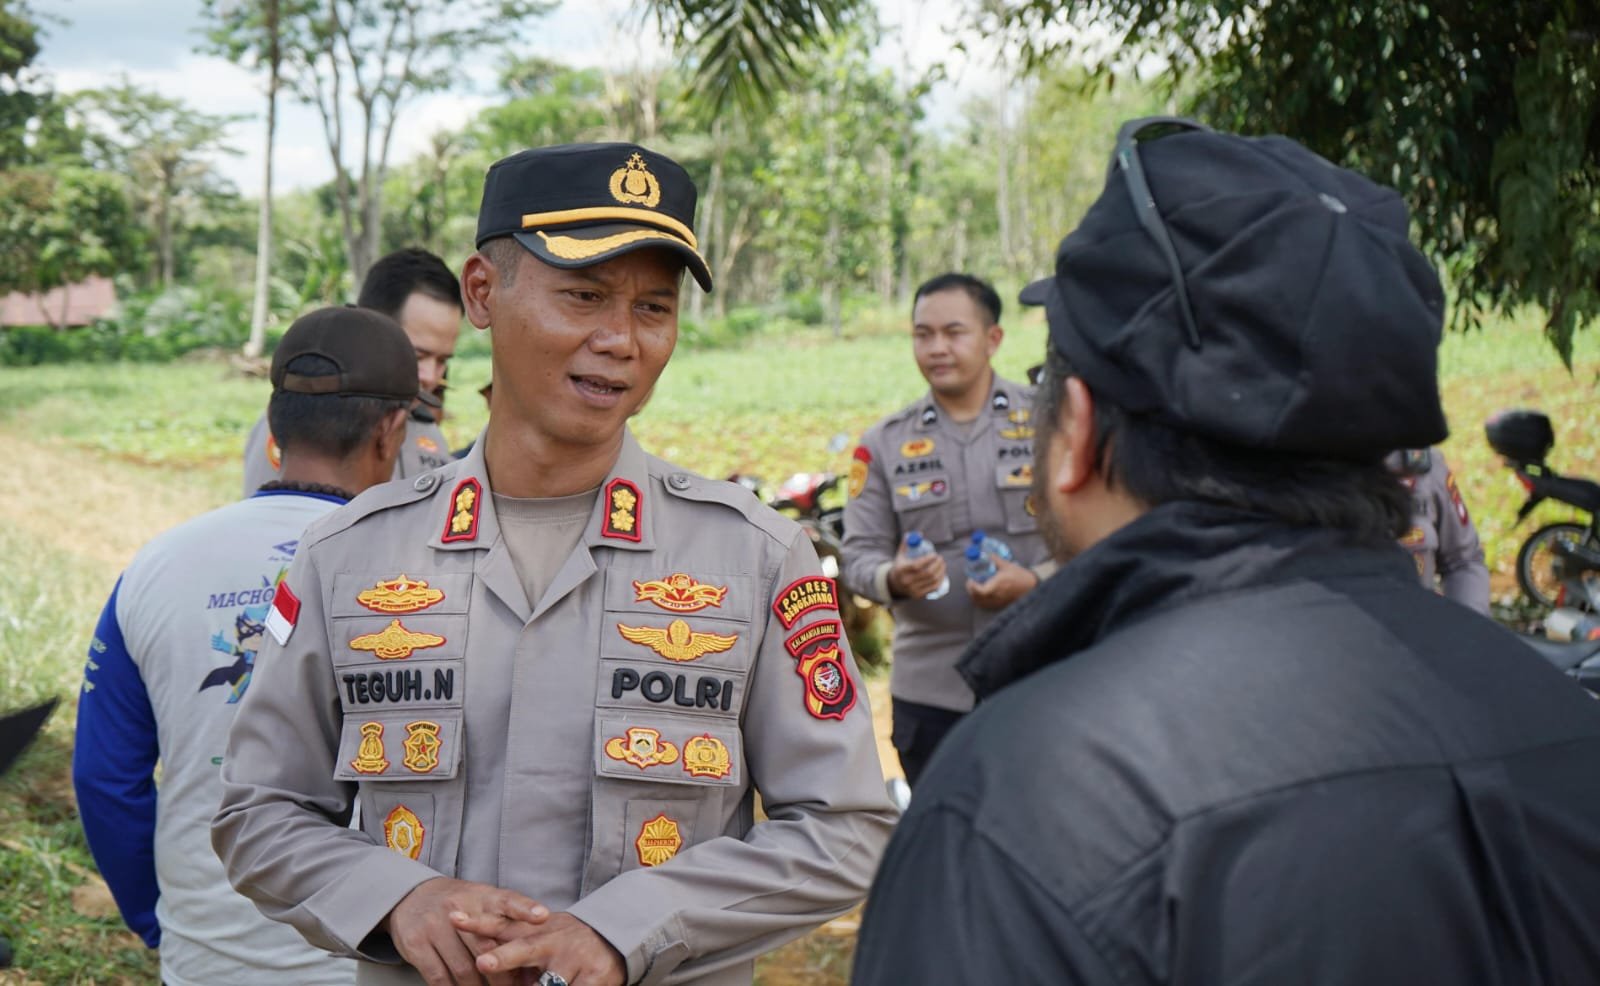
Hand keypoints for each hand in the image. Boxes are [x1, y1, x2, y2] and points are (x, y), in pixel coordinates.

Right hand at [384, 876, 544, 985]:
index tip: (542, 917)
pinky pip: (439, 977)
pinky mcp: (416, 945)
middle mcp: (458, 908)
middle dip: (504, 973)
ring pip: (464, 968)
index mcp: (481, 896)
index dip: (524, 908)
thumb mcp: (482, 901)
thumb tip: (530, 955)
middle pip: (486, 946)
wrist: (411, 897)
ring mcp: (435, 926)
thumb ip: (504, 922)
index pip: (507, 900)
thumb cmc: (458, 905)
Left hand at [451, 909, 625, 985]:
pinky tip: (572, 984)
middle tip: (484, 962)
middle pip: (523, 950)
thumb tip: (478, 958)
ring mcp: (574, 958)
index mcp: (534, 931)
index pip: (500, 925)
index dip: (477, 923)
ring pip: (547, 985)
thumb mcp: (540, 938)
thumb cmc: (567, 945)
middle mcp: (553, 941)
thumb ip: (513, 946)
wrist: (614, 938)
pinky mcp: (593, 977)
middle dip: (503, 958)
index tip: (454, 918)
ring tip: (550, 982)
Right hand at [888, 541, 947, 598]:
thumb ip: (908, 543)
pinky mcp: (918, 595)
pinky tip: (942, 573)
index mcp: (901, 570)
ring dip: (941, 571)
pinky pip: (934, 587)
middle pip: (927, 573)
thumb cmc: (901, 566)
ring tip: (943, 564)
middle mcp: (906, 581)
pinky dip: (940, 580)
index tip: (935, 554)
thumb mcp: (901, 555)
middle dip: (937, 565)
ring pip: (932, 580)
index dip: (928, 559)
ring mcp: (913, 590)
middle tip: (941, 558)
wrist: (895, 584)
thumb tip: (919, 533)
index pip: (917, 565)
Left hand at [966, 557, 1038, 609]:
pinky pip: (986, 606)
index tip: (971, 579)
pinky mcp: (1000, 605)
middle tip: (971, 582)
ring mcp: (998, 602)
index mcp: (998, 585)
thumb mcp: (1007, 565)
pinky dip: (980, 601)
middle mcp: (997, 595)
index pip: (981, 591)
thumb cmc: (1020, 575)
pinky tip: (981, 594)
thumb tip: (985, 553)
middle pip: (978, 598)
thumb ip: (995, 559)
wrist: (1031, 586)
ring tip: (975, 587)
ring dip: (974, 596)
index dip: (973, 586)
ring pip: (980, 603)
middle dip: (971, 590)